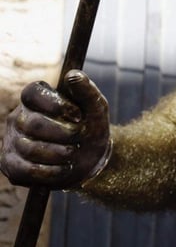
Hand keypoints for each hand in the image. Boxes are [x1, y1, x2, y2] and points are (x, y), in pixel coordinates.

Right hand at [0, 70, 111, 188]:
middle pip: (33, 124)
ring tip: (72, 152)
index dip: (56, 105)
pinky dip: (51, 171)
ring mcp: (10, 141)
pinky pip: (26, 170)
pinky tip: (64, 168)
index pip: (32, 93)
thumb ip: (86, 90)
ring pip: (30, 148)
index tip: (79, 115)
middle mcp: (18, 117)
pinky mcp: (10, 165)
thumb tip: (73, 75)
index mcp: (36, 98)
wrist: (89, 159)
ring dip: (59, 153)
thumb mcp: (96, 108)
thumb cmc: (90, 127)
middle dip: (64, 133)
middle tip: (80, 136)